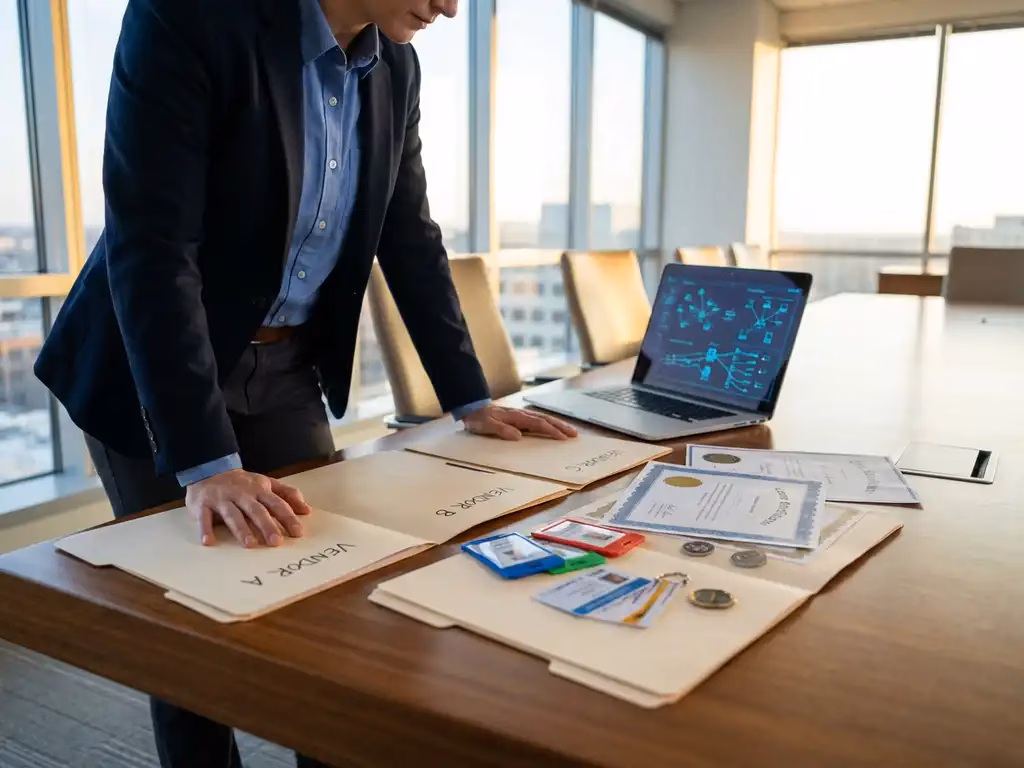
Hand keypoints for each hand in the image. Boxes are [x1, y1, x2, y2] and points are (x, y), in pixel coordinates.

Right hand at [185, 469, 311, 547]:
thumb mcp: (266, 484)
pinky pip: (204, 517)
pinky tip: (208, 542)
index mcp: (259, 490)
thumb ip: (287, 495)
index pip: (277, 504)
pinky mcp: (203, 504)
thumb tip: (307, 510)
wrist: (208, 469)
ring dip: (241, 529)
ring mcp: (222, 499)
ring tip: (249, 544)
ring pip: (233, 514)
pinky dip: (205, 529)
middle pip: (256, 510)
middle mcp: (242, 494)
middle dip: (267, 525)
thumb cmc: (242, 483)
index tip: (298, 533)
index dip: (288, 517)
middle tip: (276, 542)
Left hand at [463, 404, 577, 440]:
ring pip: (544, 419)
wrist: (471, 409)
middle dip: (561, 426)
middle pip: (546, 419)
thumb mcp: (487, 426)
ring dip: (557, 424)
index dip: (551, 431)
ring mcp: (521, 415)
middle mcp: (522, 414)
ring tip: (570, 431)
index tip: (563, 438)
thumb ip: (501, 430)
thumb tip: (518, 436)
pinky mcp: (519, 418)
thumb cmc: (479, 419)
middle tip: (574, 434)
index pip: (538, 424)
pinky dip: (549, 424)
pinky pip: (538, 421)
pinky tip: (553, 428)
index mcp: (516, 417)